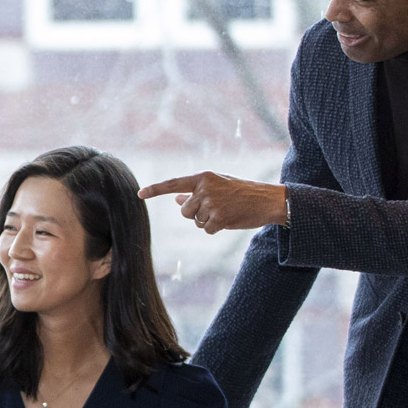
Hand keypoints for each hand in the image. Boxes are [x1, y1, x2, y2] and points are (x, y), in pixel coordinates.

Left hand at [139, 172, 288, 234]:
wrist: (268, 200)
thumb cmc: (242, 193)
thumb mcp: (218, 186)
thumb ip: (196, 192)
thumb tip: (176, 199)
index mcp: (203, 177)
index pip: (174, 184)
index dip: (155, 189)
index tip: (139, 194)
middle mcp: (205, 188)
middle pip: (185, 211)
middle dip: (197, 214)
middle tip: (218, 207)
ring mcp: (211, 203)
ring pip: (196, 221)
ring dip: (208, 221)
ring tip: (226, 211)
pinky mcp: (219, 217)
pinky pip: (207, 229)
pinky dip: (216, 229)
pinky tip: (230, 219)